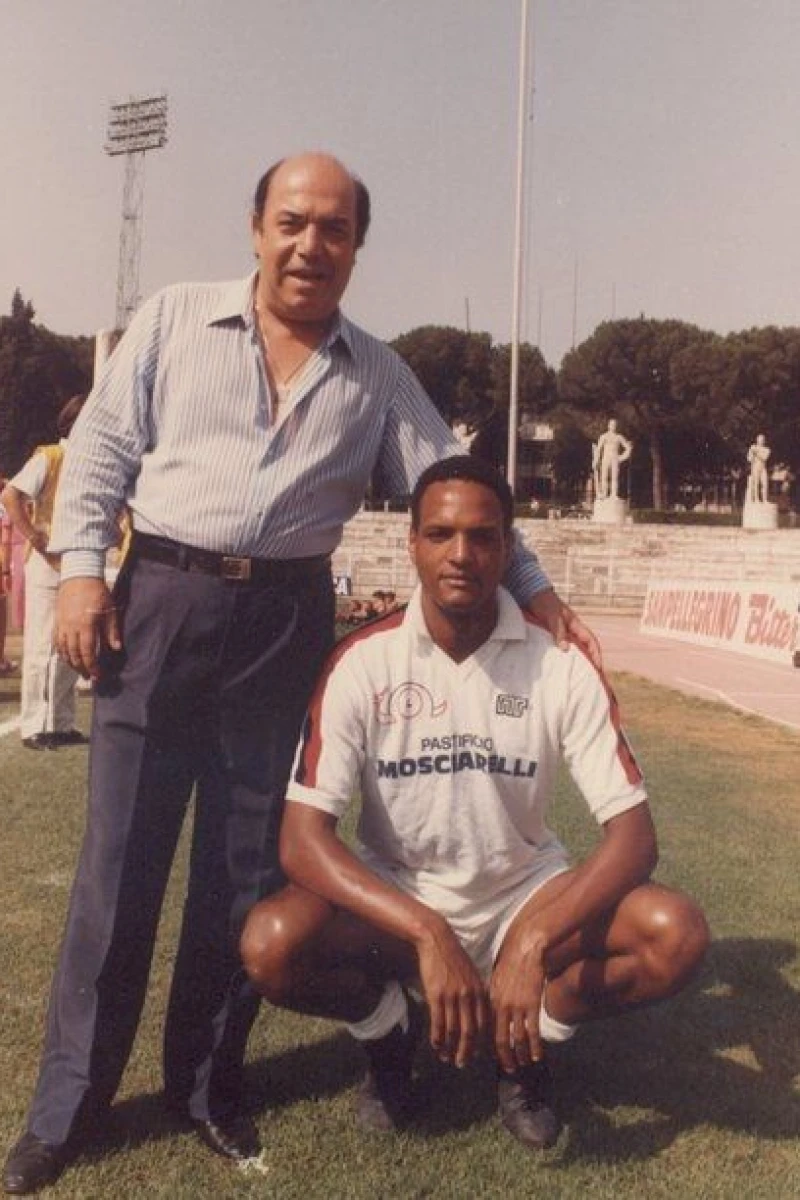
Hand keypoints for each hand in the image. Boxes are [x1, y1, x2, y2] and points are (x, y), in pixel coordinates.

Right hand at [55, 577, 121, 679]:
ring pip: (63, 649)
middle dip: (82, 668)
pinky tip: (67, 657)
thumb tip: (117, 649)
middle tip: (89, 677)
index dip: (92, 667)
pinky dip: (61, 652)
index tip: (98, 675)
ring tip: (79, 670)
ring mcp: (62, 624)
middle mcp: (71, 627)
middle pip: (74, 654)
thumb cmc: (98, 593)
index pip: (87, 653)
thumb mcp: (110, 611)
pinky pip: (56, 641)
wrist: (79, 576)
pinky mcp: (57, 621)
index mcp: (86, 625)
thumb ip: (112, 631)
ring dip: (71, 662)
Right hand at [416, 925, 488, 1068]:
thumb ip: (477, 993)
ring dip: (450, 1048)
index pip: (484, 1024)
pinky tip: (436, 1045)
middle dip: (467, 1051)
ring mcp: (452, 996)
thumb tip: (479, 1013)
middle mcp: (469, 996)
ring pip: (453, 1031)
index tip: (478, 1054)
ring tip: (447, 1058)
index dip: (482, 1042)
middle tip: (462, 1064)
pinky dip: (437, 1038)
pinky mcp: (436, 995)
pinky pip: (438, 1023)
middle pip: (471, 1032)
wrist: (437, 940)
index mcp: (480, 992)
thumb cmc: (454, 957)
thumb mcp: (472, 974)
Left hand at [489, 938, 546, 1072]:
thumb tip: (491, 1012)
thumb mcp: (495, 979)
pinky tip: (537, 1056)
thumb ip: (493, 998)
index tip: (491, 1059)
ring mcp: (516, 1007)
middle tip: (508, 1070)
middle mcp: (500, 1006)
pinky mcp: (531, 1005)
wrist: (525, 947)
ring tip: (523, 1065)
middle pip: (498, 1040)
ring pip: (516, 1040)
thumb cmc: (510, 961)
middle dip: (503, 1058)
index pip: (485, 1031)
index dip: (487, 1048)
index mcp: (489, 1000)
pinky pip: (532, 1032)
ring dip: (519, 1056)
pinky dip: (534, 1047)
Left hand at [527, 589, 601, 669]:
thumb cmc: (545, 603)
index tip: (599, 668)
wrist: (532, 594)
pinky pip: (562, 648)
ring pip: (574, 649)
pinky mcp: (553, 634)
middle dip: (590, 661)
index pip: (591, 642)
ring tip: (577, 675)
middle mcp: (572, 630)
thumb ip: (559, 631)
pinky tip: (560, 665)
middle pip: (585, 648)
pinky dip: (564, 657)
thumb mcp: (552, 616)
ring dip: (578, 660)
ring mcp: (563, 632)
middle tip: (592, 677)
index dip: (596, 655)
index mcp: (576, 625)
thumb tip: (565, 649)